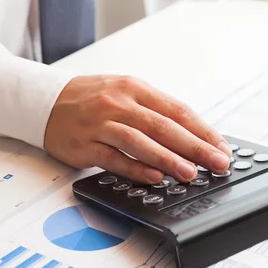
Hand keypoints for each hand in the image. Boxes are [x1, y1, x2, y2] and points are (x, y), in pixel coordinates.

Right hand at [44, 75, 231, 183]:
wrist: (46, 101)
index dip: (203, 130)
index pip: (177, 110)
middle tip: (218, 163)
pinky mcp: (85, 144)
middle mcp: (119, 103)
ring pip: (139, 141)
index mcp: (136, 88)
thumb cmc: (93, 98)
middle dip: (195, 146)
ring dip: (168, 158)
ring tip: (191, 173)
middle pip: (164, 126)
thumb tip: (193, 135)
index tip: (222, 147)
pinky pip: (113, 158)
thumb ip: (155, 111)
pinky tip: (154, 178)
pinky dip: (135, 169)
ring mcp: (101, 123)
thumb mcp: (125, 93)